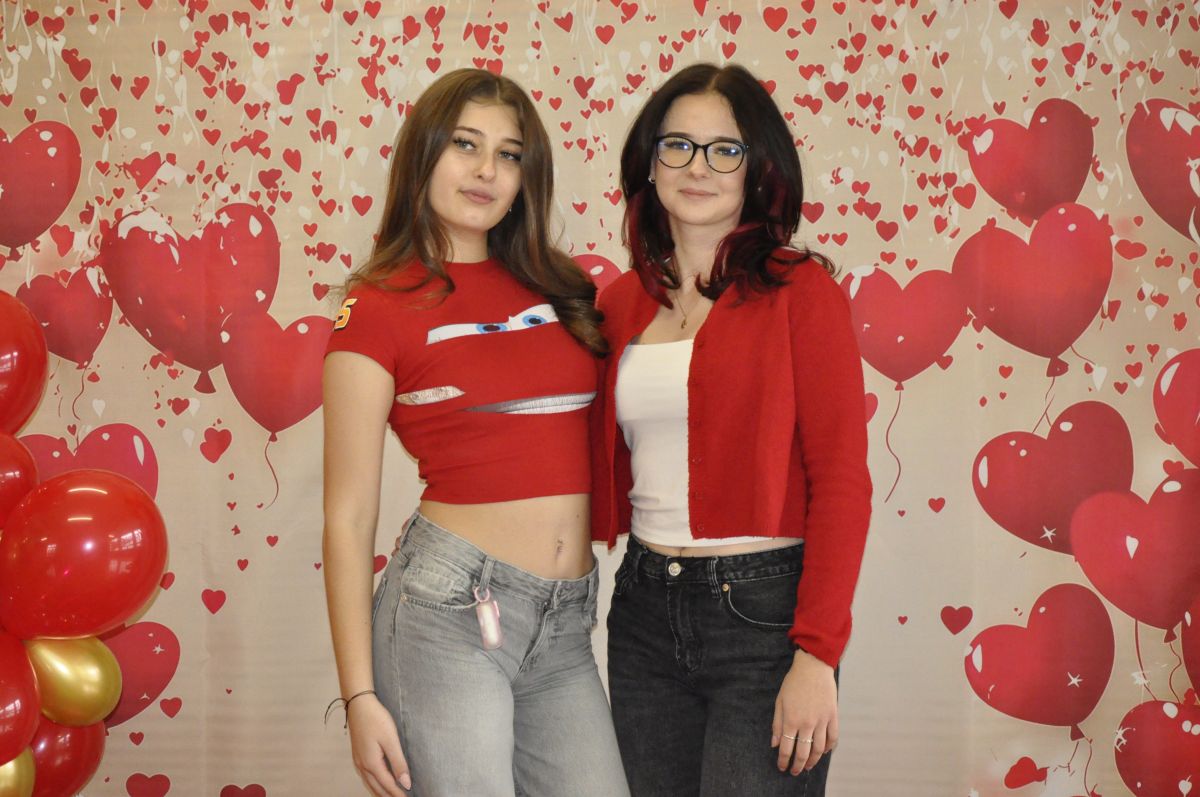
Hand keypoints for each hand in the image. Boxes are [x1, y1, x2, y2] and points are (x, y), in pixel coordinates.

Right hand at [348, 694, 411, 795]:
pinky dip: (373, 784)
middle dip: (389, 796)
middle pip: (377, 788)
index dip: (398, 794)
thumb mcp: (391, 740)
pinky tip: (377, 783)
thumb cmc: (376, 719)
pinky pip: (365, 777)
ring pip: (369, 784)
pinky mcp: (357, 755)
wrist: (359, 704)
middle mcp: (362, 766)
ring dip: (380, 793)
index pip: (388, 785)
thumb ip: (398, 763)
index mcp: (371, 764)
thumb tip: (405, 783)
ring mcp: (358, 761)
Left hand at [771, 648, 836, 774]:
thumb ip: (777, 724)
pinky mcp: (833, 716)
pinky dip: (829, 748)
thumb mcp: (779, 702)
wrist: (813, 668)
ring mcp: (822, 721)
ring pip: (820, 749)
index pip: (787, 748)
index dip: (784, 761)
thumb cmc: (793, 683)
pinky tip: (824, 752)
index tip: (782, 767)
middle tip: (795, 771)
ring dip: (814, 761)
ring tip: (808, 766)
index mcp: (791, 720)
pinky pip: (833, 737)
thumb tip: (775, 743)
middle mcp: (807, 723)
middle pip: (804, 753)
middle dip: (798, 765)